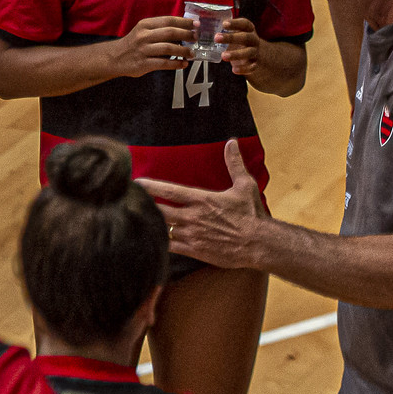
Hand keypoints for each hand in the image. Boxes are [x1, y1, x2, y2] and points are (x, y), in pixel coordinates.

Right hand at [111, 16, 194, 77]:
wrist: (115, 57)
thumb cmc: (133, 44)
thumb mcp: (143, 31)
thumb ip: (159, 29)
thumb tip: (184, 29)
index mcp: (145, 25)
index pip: (168, 20)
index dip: (184, 22)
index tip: (196, 24)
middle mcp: (144, 36)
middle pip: (170, 32)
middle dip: (186, 34)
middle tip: (196, 38)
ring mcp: (143, 50)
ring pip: (168, 48)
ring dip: (183, 50)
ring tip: (191, 53)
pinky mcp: (144, 64)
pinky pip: (163, 63)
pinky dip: (176, 64)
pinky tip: (183, 64)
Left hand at [138, 140, 270, 269]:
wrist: (260, 243)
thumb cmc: (252, 214)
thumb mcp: (245, 185)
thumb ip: (234, 163)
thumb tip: (232, 143)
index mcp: (202, 199)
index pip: (168, 191)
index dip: (149, 186)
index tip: (135, 182)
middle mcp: (193, 217)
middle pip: (159, 211)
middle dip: (145, 206)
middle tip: (131, 202)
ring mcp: (193, 235)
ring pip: (163, 229)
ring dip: (152, 224)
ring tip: (139, 220)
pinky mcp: (195, 251)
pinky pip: (171, 247)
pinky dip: (160, 242)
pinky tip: (152, 239)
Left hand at [221, 17, 260, 77]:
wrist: (255, 54)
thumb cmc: (240, 41)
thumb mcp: (235, 33)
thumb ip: (223, 31)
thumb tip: (201, 27)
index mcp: (249, 29)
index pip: (244, 24)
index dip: (235, 23)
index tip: (224, 24)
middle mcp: (253, 39)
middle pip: (245, 37)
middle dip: (231, 38)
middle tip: (216, 38)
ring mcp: (255, 51)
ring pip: (248, 52)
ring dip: (236, 54)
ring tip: (223, 56)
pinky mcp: (255, 63)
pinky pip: (251, 67)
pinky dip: (243, 69)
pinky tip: (234, 70)